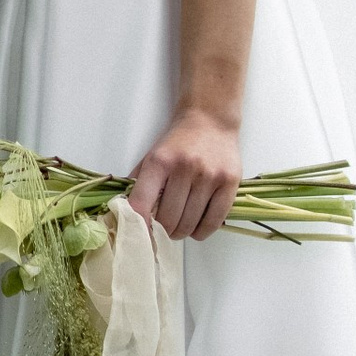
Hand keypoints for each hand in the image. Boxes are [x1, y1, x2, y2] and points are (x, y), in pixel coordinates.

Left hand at [124, 108, 241, 241]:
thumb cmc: (179, 142)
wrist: (210, 119)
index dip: (139, 225)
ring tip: (179, 228)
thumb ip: (138, 183)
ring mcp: (209, 176)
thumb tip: (126, 214)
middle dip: (163, 232)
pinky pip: (213, 221)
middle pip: (168, 220)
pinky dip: (202, 232)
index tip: (139, 235)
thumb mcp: (152, 156)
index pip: (142, 204)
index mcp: (160, 161)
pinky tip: (197, 228)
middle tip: (163, 230)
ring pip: (190, 224)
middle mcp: (185, 168)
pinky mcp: (230, 182)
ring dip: (182, 233)